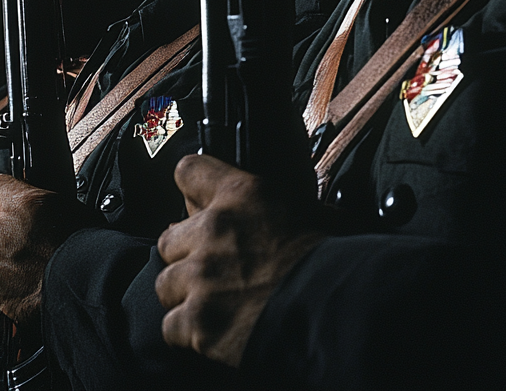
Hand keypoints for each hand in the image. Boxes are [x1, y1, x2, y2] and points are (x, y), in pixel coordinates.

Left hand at [0, 175, 79, 325]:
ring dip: (11, 258)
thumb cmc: (81, 246)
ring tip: (35, 268)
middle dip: (14, 234)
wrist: (79, 282)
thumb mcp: (72, 207)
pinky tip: (27, 284)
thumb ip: (46, 202)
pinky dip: (6, 283)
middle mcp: (0, 227)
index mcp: (19, 202)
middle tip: (38, 246)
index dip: (10, 194)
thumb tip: (45, 204)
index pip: (0, 185)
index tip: (17, 203)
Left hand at [155, 154, 323, 367]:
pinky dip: (188, 334)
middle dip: (186, 255)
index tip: (196, 205)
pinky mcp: (198, 321)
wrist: (340, 312)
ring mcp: (201, 277)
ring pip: (165, 283)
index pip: (188, 171)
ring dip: (185, 295)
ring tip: (214, 304)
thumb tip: (274, 202)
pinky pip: (171, 326)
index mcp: (240, 195)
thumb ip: (275, 202)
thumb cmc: (335, 260)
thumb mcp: (310, 210)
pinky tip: (212, 333)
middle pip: (169, 237)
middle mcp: (213, 230)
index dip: (192, 190)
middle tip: (213, 269)